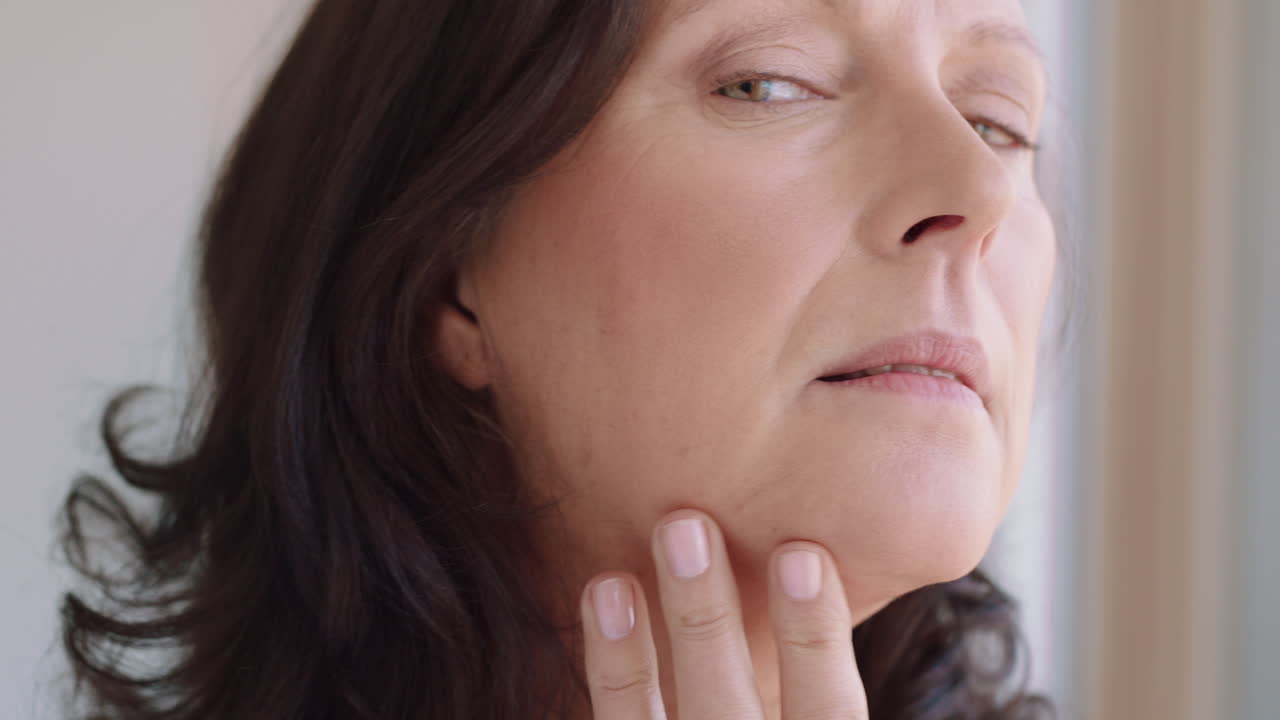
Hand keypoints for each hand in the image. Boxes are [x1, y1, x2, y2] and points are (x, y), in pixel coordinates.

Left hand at [580, 509, 868, 718]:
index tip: (800, 552)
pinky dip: (605, 691)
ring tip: (608, 581)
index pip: (829, 714)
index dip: (815, 638)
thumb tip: (812, 563)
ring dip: (627, 662)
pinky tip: (587, 638)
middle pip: (728, 711)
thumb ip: (819, 695)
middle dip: (705, 621)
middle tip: (682, 527)